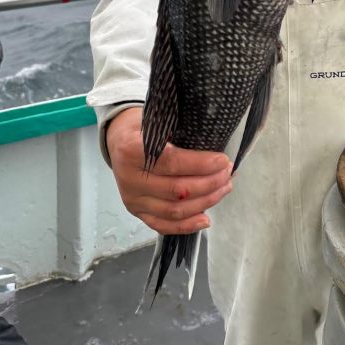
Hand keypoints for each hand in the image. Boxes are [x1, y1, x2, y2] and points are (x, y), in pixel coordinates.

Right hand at [106, 107, 232, 234]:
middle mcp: (130, 179)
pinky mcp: (136, 212)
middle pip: (176, 190)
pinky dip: (186, 225)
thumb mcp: (155, 119)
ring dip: (204, 202)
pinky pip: (162, 225)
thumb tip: (214, 143)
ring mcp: (132, 200)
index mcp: (132, 151)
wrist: (116, 140)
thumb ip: (177, 132)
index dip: (201, 164)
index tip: (223, 160)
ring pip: (174, 210)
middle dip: (209, 183)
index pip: (172, 162)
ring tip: (224, 188)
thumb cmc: (141, 127)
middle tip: (228, 173)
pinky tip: (205, 218)